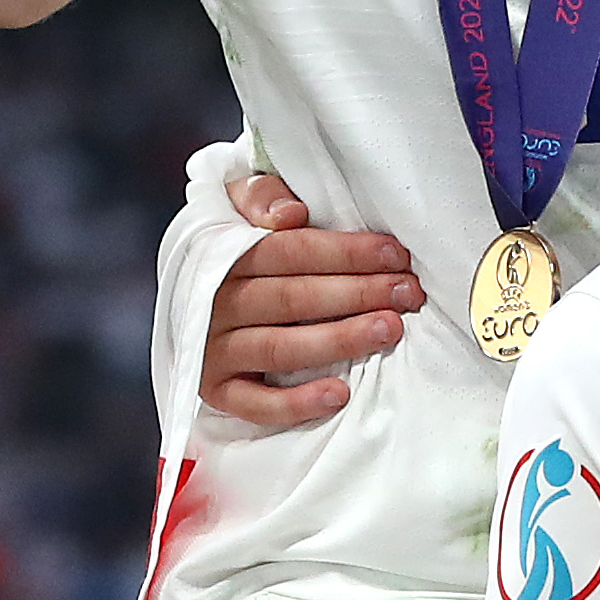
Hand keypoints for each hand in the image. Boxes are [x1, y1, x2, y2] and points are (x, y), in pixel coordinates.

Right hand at [202, 169, 417, 427]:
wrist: (190, 302)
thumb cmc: (239, 252)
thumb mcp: (237, 208)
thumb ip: (260, 195)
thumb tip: (290, 214)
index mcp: (222, 255)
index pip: (290, 251)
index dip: (345, 252)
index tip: (395, 255)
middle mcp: (215, 304)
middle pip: (292, 298)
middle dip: (358, 293)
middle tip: (408, 293)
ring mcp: (214, 350)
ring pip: (280, 348)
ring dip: (339, 340)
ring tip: (389, 329)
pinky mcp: (217, 392)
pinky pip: (256, 404)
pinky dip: (297, 403)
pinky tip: (339, 394)